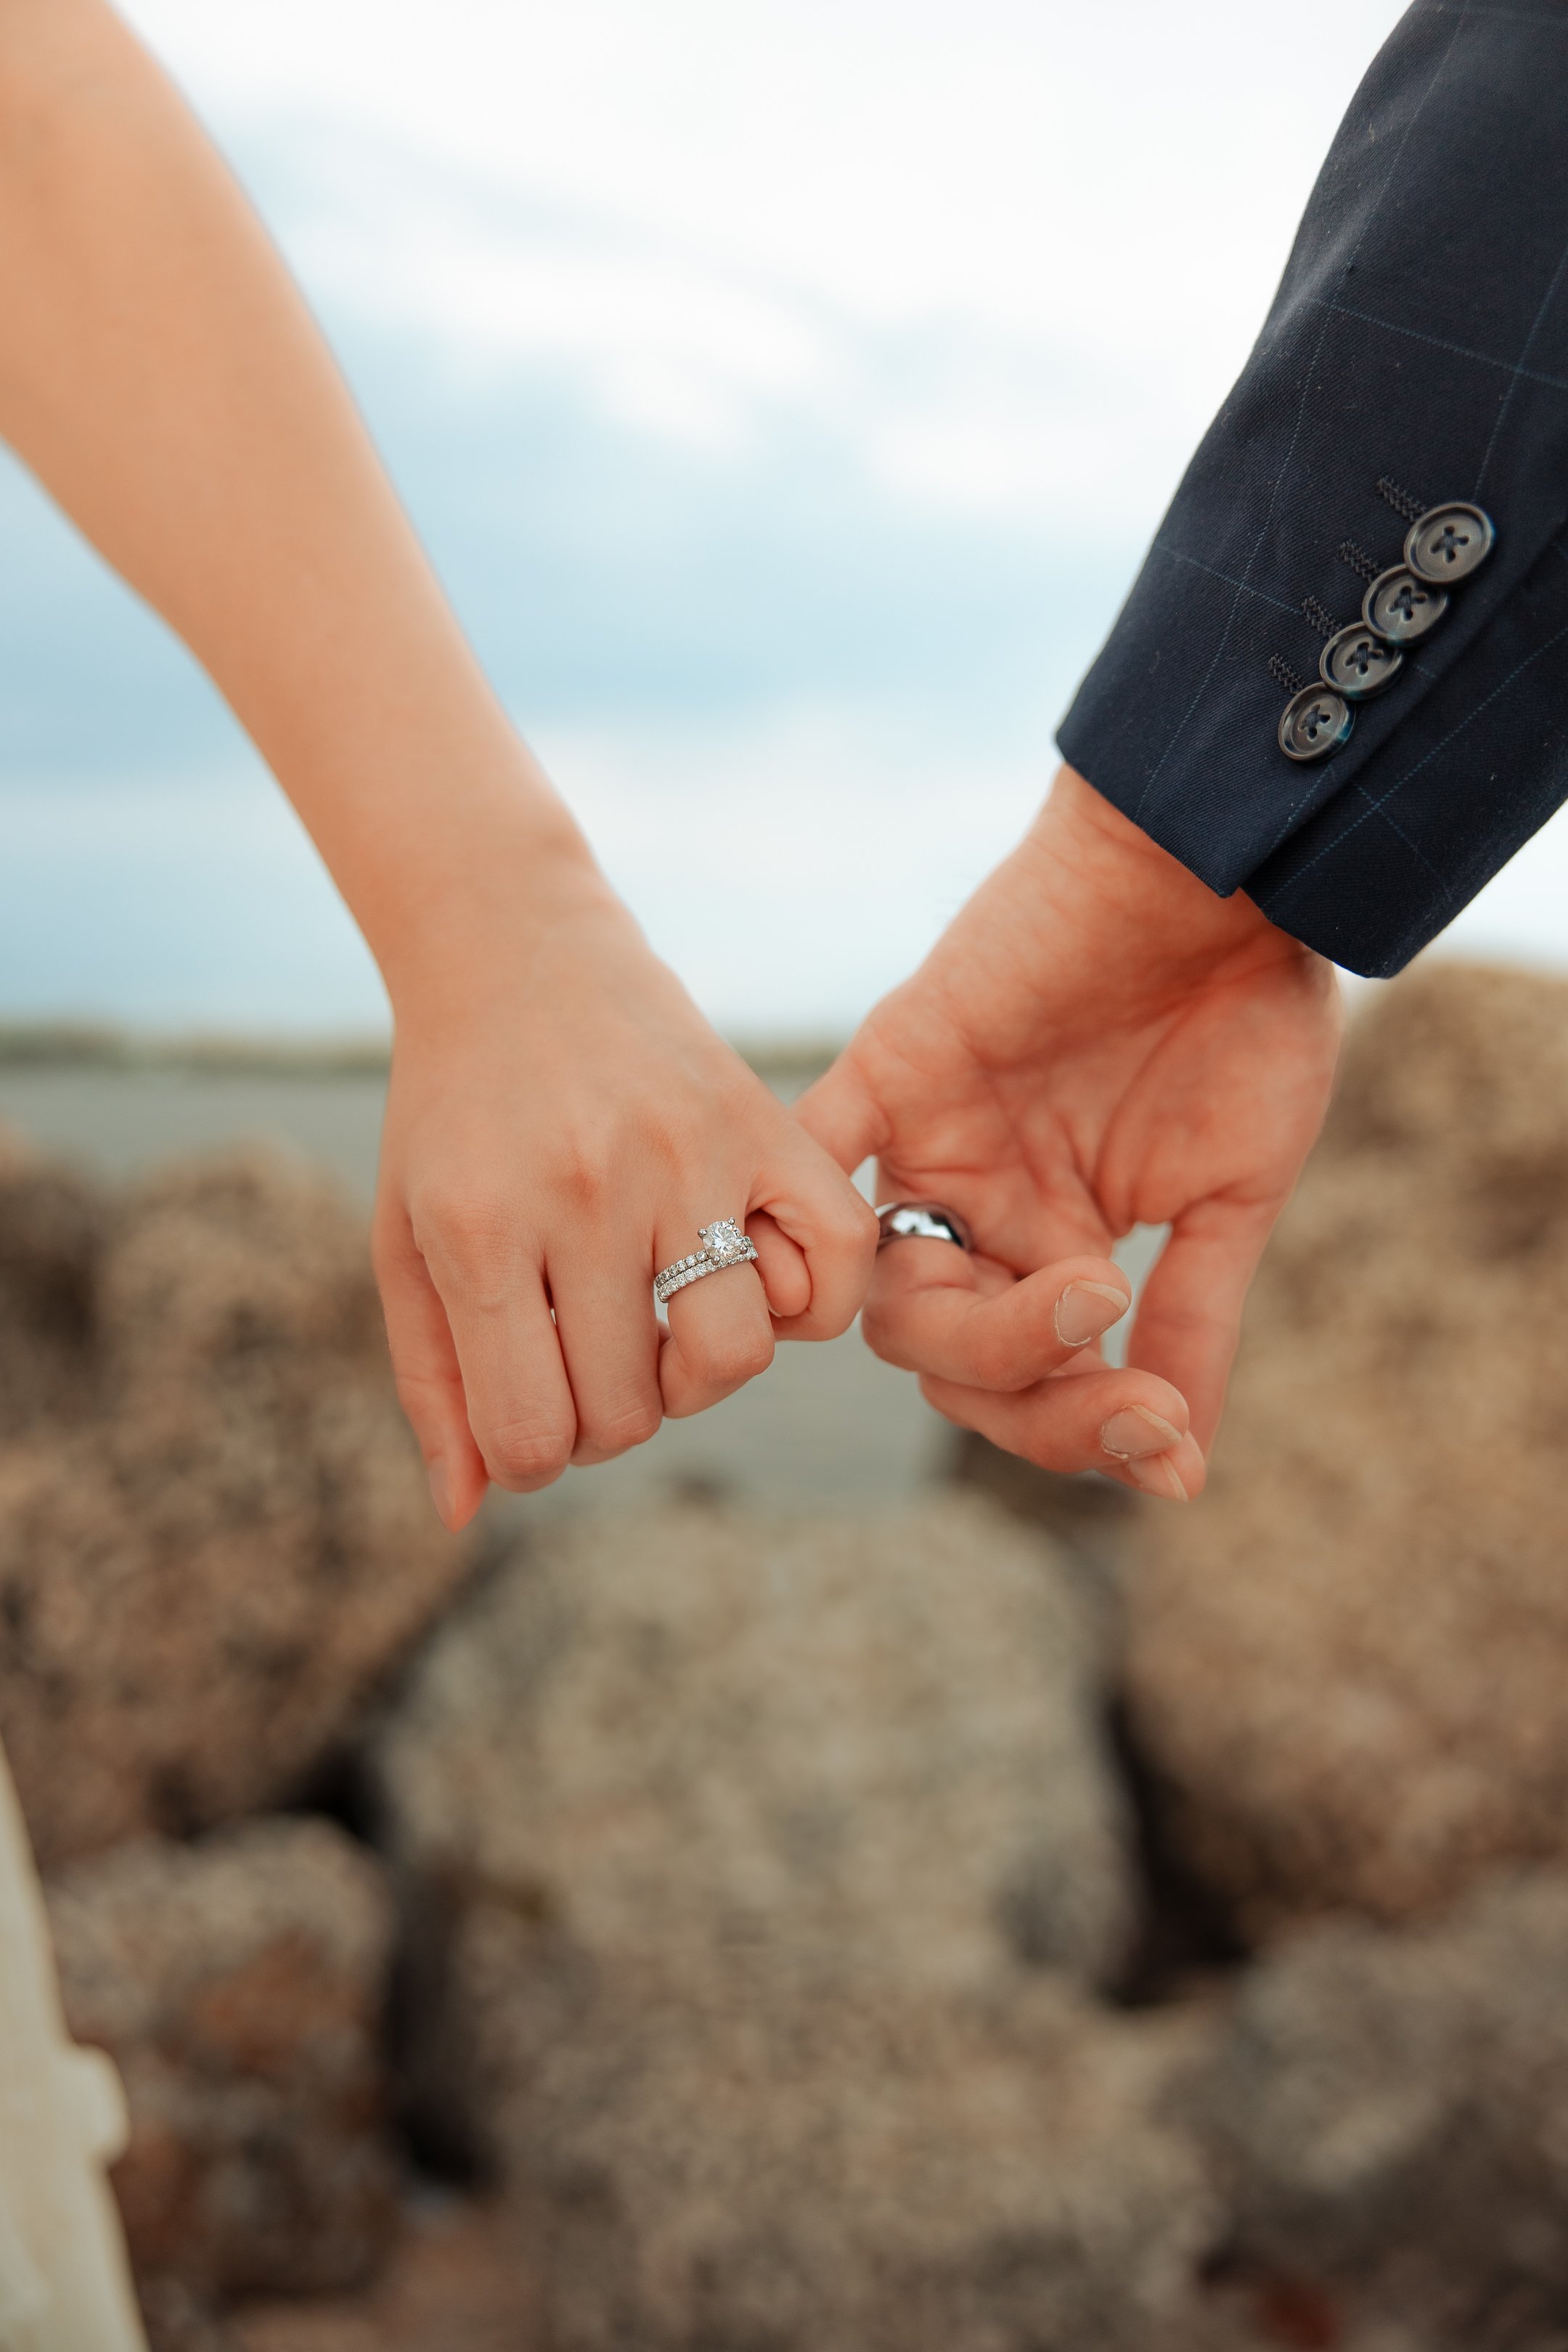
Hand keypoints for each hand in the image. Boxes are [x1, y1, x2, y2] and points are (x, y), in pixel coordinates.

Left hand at [374, 834, 876, 1530]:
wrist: (514, 951)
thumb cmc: (450, 1114)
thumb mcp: (403, 1242)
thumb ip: (433, 1383)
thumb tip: (470, 1513)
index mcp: (482, 1229)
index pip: (533, 1435)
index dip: (533, 1457)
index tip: (530, 1410)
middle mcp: (589, 1194)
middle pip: (632, 1412)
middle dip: (606, 1414)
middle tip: (587, 1354)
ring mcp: (687, 1156)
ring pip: (735, 1359)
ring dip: (695, 1375)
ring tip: (658, 1321)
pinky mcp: (765, 1122)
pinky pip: (836, 1268)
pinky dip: (807, 1305)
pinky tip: (746, 1273)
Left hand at [796, 766, 1341, 1498]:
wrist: (1229, 869)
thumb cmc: (1246, 1011)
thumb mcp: (1234, 1190)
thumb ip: (1194, 1317)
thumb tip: (1178, 1466)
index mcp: (1054, 1240)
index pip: (1023, 1379)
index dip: (1081, 1429)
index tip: (1168, 1444)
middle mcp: (979, 1206)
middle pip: (941, 1356)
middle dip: (1037, 1398)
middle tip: (1133, 1394)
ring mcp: (931, 1142)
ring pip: (885, 1295)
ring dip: (982, 1335)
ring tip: (1091, 1296)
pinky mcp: (894, 1066)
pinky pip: (812, 1151)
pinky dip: (803, 1214)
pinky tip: (847, 1276)